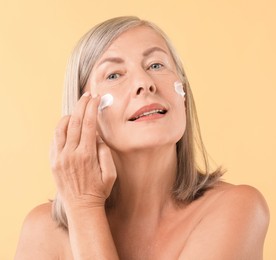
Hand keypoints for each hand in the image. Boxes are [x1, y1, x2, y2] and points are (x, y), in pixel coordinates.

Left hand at [50, 93, 116, 211]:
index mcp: (86, 155)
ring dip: (70, 115)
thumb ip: (104, 152)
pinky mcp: (53, 162)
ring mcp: (59, 158)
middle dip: (82, 105)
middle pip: (75, 121)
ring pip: (61, 128)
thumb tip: (97, 136)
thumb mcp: (111, 173)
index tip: (96, 98)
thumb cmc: (100, 190)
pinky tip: (68, 125)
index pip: (88, 124)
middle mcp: (70, 154)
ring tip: (78, 108)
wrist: (82, 207)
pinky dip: (61, 128)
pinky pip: (55, 139)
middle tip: (88, 95)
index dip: (92, 108)